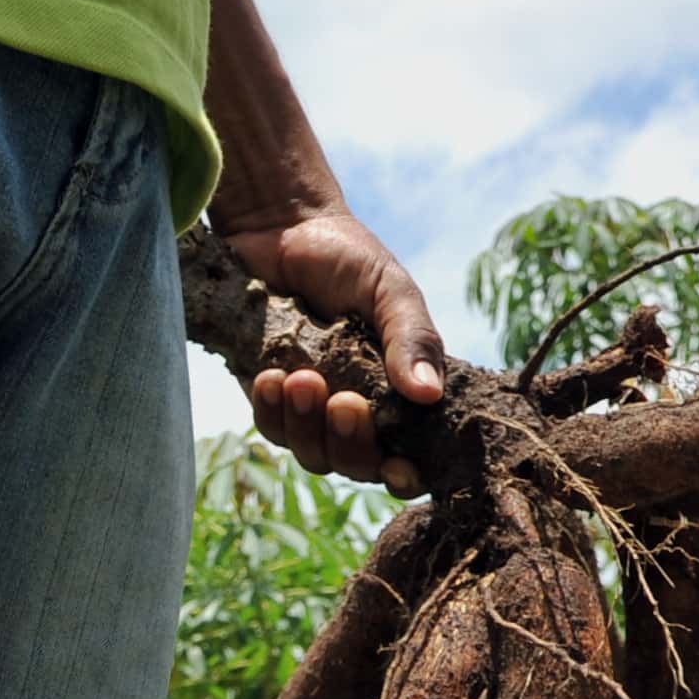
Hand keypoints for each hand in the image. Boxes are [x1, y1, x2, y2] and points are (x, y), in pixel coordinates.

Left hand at [221, 206, 445, 496]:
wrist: (278, 223)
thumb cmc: (346, 255)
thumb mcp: (390, 291)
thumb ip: (412, 338)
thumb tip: (430, 394)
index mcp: (398, 392)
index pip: (409, 455)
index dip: (406, 475)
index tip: (399, 468)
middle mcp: (357, 409)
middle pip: (358, 465)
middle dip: (351, 445)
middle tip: (344, 402)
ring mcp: (310, 408)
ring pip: (313, 454)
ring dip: (307, 427)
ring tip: (300, 378)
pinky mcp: (267, 397)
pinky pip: (271, 427)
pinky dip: (271, 411)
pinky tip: (272, 376)